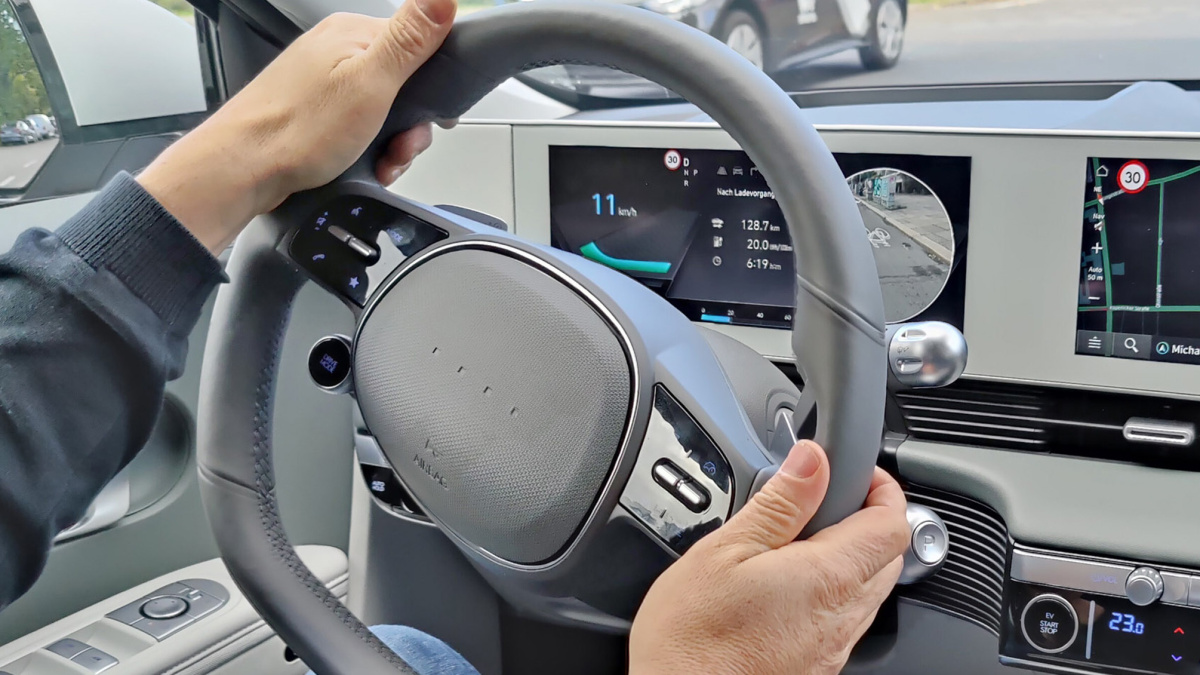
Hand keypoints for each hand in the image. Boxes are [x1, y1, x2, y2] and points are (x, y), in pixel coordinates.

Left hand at [137, 0, 457, 252]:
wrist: (242, 169)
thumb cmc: (296, 130)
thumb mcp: (369, 83)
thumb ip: (410, 39)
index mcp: (352, 34)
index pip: (420, 48)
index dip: (432, 88)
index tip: (430, 118)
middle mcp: (337, 53)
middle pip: (403, 86)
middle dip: (409, 126)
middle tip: (397, 147)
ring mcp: (325, 83)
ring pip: (383, 112)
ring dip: (390, 145)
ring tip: (378, 162)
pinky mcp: (316, 111)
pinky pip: (360, 128)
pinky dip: (368, 150)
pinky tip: (361, 165)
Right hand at [629, 440, 909, 674]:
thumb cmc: (691, 639)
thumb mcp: (725, 550)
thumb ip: (779, 502)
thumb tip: (812, 460)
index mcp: (828, 578)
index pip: (892, 522)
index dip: (880, 487)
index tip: (853, 472)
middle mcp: (842, 617)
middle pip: (890, 557)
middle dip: (869, 519)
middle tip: (827, 500)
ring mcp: (833, 647)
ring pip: (870, 591)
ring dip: (853, 556)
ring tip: (800, 540)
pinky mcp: (818, 667)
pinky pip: (844, 620)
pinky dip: (832, 592)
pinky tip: (789, 586)